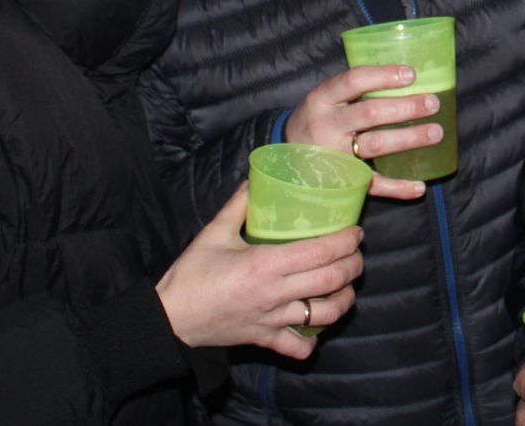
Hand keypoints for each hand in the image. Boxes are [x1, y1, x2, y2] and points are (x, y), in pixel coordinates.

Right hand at [156, 183, 363, 358]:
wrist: (168, 318)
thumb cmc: (191, 274)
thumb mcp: (213, 233)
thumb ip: (238, 205)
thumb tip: (255, 177)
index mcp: (265, 263)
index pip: (320, 252)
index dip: (345, 242)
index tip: (356, 232)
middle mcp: (275, 293)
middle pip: (332, 280)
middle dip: (353, 266)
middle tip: (356, 254)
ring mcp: (272, 319)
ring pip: (325, 316)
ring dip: (343, 300)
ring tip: (346, 286)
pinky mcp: (264, 339)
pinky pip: (298, 347)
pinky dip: (313, 340)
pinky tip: (315, 325)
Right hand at [282, 64, 442, 199]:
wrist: (285, 158)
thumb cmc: (319, 119)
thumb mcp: (326, 98)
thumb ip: (355, 90)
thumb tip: (407, 77)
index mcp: (322, 98)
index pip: (353, 81)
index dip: (382, 76)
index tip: (410, 75)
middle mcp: (326, 125)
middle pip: (369, 114)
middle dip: (404, 108)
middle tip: (433, 103)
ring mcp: (334, 155)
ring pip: (374, 146)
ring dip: (408, 139)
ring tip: (435, 133)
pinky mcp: (341, 181)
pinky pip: (371, 184)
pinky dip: (397, 187)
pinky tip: (419, 186)